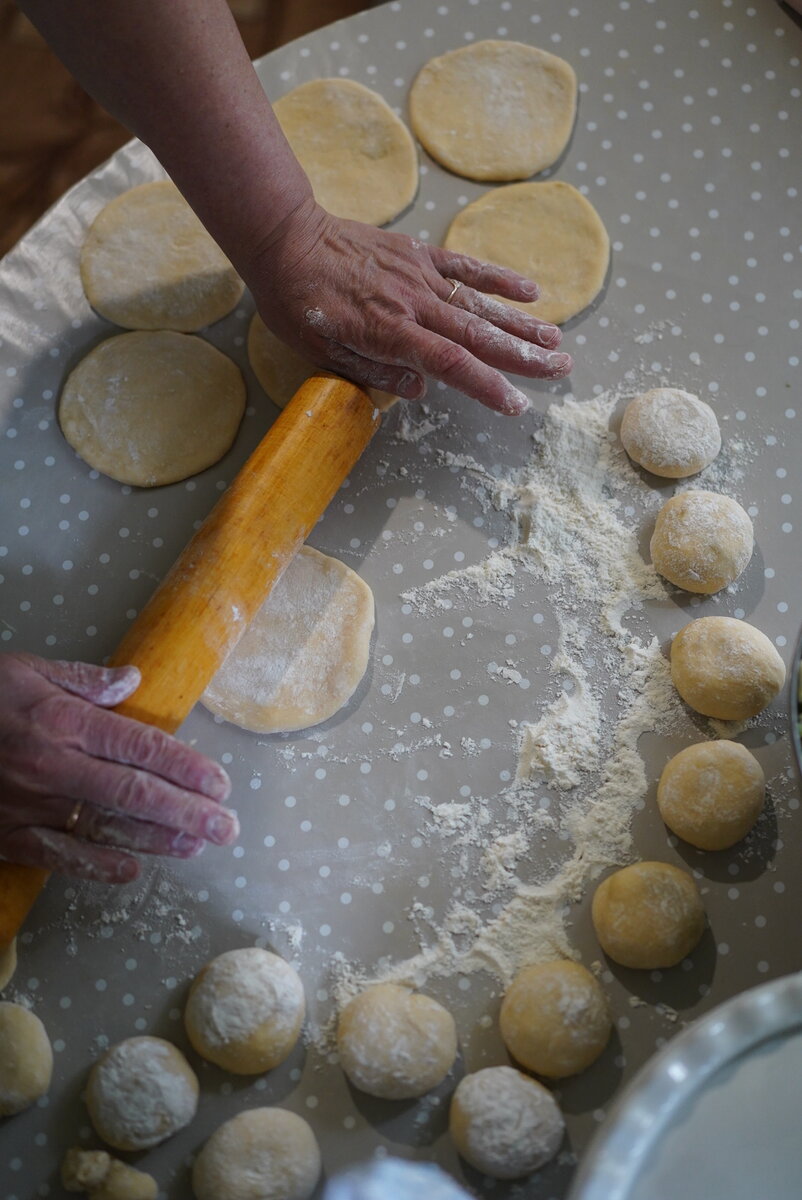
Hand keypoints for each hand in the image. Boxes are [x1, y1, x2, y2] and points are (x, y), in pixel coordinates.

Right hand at [0, 652, 237, 883]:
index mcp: (64, 721)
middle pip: (136, 794)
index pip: (142, 748)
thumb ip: (83, 679)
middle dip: (188, 813)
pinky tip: (133, 871)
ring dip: (157, 840)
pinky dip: (99, 867)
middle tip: (228, 828)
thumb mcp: (24, 670)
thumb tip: (132, 681)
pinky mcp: (9, 835)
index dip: (187, 768)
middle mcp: (55, 766)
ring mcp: (32, 806)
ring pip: (107, 828)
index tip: (221, 784)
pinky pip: (61, 857)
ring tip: (197, 846)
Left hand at [248, 197, 571, 416]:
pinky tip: (530, 291)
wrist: (286, 238)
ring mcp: (419, 276)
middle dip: (524, 356)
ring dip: (521, 323)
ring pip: (480, 304)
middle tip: (563, 369)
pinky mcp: (418, 254)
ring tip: (556, 341)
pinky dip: (499, 278)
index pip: (451, 364)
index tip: (516, 405)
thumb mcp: (321, 350)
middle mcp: (413, 304)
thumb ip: (372, 371)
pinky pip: (466, 266)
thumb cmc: (297, 300)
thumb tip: (419, 389)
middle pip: (479, 335)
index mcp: (389, 332)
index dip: (487, 386)